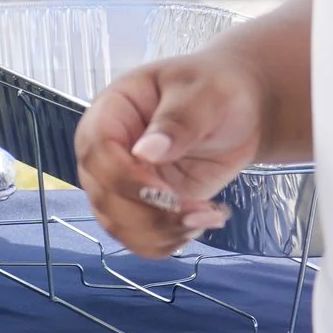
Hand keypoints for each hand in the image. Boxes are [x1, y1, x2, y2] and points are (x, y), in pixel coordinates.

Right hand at [75, 52, 267, 257]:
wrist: (237, 111)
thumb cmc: (215, 90)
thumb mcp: (203, 94)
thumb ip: (177, 121)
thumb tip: (145, 153)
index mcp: (109, 113)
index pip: (95, 151)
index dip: (125, 179)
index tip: (169, 193)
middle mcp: (107, 151)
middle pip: (102, 196)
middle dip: (150, 215)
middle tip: (201, 211)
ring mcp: (123, 182)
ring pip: (117, 224)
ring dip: (162, 233)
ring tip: (208, 217)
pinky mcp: (144, 206)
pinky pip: (138, 238)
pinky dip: (168, 243)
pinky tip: (200, 224)